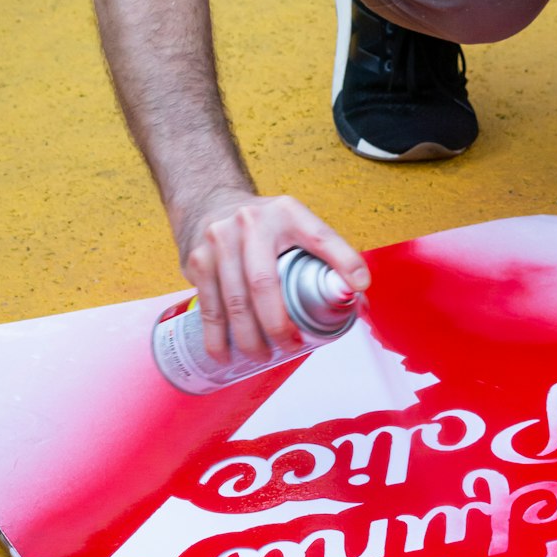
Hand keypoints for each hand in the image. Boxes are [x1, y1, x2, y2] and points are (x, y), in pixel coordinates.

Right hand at [176, 190, 370, 364]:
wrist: (210, 201)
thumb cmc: (264, 225)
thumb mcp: (296, 225)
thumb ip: (327, 257)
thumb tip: (358, 302)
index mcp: (286, 213)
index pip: (319, 237)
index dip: (343, 261)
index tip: (358, 287)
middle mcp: (251, 223)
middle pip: (264, 283)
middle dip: (277, 324)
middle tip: (290, 346)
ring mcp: (219, 242)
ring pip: (234, 301)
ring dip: (249, 338)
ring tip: (263, 355)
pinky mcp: (197, 260)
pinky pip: (209, 307)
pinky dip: (217, 338)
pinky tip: (227, 355)